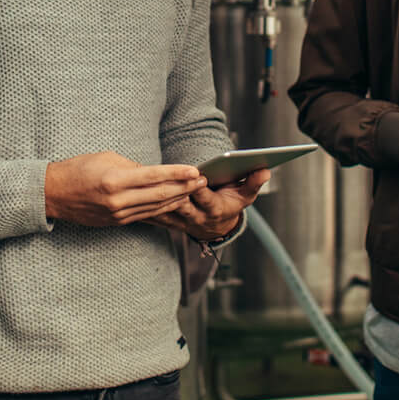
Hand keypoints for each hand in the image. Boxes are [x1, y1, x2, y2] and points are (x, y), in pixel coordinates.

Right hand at [45, 152, 204, 226]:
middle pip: (160, 195)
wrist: (54, 194)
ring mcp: (118, 214)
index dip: (177, 173)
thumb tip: (155, 172)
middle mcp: (118, 200)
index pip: (154, 177)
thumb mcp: (106, 158)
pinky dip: (163, 210)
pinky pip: (146, 216)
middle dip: (184, 187)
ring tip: (195, 191)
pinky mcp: (117, 222)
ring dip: (178, 199)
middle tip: (202, 180)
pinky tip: (176, 203)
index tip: (195, 170)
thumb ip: (133, 167)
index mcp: (115, 180)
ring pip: (156, 208)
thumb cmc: (78, 169)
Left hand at [149, 168, 268, 239]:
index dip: (199, 188)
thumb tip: (265, 170)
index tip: (196, 176)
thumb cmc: (231, 204)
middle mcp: (195, 217)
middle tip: (163, 177)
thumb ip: (253, 183)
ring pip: (164, 209)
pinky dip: (144, 206)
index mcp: (214, 209)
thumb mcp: (245, 195)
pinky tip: (133, 197)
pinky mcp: (168, 221)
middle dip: (173, 191)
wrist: (217, 229)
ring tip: (143, 186)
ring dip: (154, 199)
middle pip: (181, 204)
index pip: (205, 198)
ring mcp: (180, 221)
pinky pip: (154, 214)